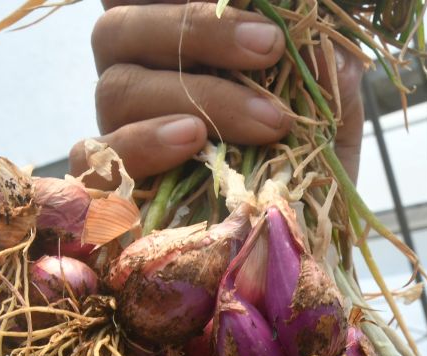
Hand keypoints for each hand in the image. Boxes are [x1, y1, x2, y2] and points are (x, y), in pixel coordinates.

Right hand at [69, 1, 363, 182]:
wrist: (290, 259)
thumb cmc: (302, 177)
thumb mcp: (330, 126)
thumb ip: (326, 80)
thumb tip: (323, 46)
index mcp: (174, 47)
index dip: (184, 1)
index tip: (259, 15)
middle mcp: (135, 79)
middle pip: (121, 28)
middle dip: (198, 29)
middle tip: (269, 46)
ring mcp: (116, 132)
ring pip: (116, 88)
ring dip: (191, 94)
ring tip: (260, 118)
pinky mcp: (110, 188)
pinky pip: (95, 158)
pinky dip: (143, 143)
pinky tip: (192, 140)